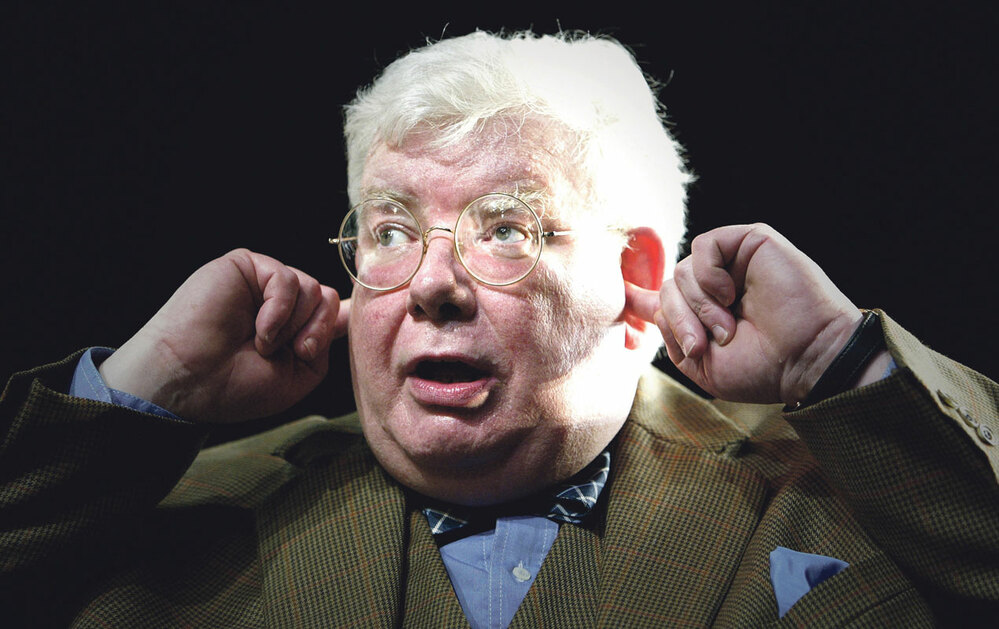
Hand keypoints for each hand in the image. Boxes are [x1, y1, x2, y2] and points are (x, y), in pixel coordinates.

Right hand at [99, 249, 349, 421]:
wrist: (190, 382)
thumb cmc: (235, 386)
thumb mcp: (297, 376)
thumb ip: (324, 341)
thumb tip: (348, 311)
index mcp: (292, 326)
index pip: (332, 310)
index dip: (342, 318)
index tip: (355, 327)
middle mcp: (281, 302)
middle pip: (328, 299)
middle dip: (317, 331)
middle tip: (293, 353)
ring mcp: (263, 283)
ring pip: (313, 288)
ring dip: (293, 325)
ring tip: (263, 345)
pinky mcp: (246, 266)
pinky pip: (287, 279)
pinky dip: (279, 311)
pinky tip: (259, 331)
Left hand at [626, 224, 862, 404]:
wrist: (806, 360)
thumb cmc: (763, 369)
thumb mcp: (703, 365)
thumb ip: (671, 335)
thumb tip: (641, 302)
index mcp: (706, 312)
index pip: (665, 296)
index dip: (639, 296)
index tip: (622, 295)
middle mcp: (718, 285)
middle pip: (667, 288)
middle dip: (678, 320)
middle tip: (704, 344)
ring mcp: (734, 262)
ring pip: (681, 270)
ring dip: (698, 306)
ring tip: (727, 328)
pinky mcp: (750, 241)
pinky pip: (704, 245)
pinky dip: (708, 274)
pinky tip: (730, 295)